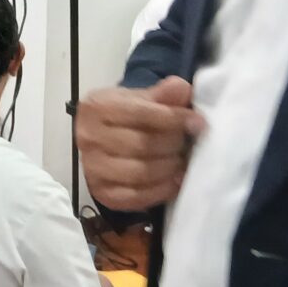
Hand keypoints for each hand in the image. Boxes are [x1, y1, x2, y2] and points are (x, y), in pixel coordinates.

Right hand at [75, 76, 203, 211]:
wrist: (102, 137)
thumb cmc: (124, 114)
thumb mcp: (140, 98)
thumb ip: (163, 94)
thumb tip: (182, 90)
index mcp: (97, 107)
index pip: (141, 113)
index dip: (174, 119)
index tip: (199, 124)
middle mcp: (88, 138)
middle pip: (142, 145)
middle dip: (173, 145)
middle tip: (187, 143)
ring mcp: (92, 168)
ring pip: (141, 173)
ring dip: (169, 168)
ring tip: (181, 161)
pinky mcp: (101, 193)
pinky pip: (137, 197)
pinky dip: (162, 190)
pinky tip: (174, 180)